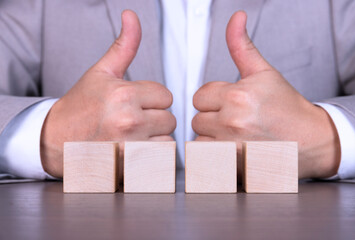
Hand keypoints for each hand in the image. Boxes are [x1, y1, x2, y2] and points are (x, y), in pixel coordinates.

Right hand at [40, 10, 175, 177]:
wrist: (57, 140)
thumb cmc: (81, 106)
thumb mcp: (102, 72)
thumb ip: (124, 46)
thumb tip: (131, 16)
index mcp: (124, 94)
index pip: (166, 95)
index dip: (152, 99)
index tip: (135, 102)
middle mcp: (129, 121)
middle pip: (170, 118)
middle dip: (155, 118)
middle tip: (132, 119)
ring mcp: (130, 146)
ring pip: (168, 139)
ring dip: (155, 138)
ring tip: (132, 135)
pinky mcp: (130, 167)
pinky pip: (160, 159)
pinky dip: (151, 155)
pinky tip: (132, 149)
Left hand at [192, 11, 339, 178]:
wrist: (309, 140)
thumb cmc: (287, 108)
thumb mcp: (263, 72)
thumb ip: (241, 46)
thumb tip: (236, 17)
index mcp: (237, 95)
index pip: (199, 96)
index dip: (214, 100)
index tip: (231, 104)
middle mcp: (232, 121)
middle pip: (197, 118)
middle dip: (212, 118)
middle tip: (236, 120)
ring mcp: (230, 146)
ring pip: (198, 138)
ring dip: (211, 138)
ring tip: (235, 135)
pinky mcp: (231, 166)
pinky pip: (204, 158)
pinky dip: (214, 155)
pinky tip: (233, 149)